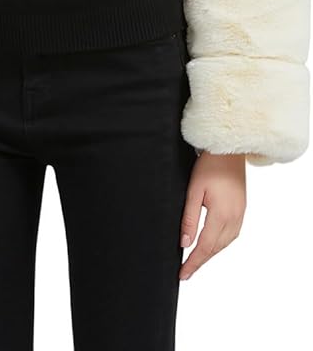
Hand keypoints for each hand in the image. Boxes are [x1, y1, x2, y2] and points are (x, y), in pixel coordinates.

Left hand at [179, 152, 246, 280]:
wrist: (229, 150)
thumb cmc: (209, 166)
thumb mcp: (194, 191)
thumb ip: (189, 218)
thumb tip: (184, 243)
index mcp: (221, 215)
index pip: (204, 247)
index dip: (193, 262)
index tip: (183, 275)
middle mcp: (234, 218)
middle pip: (215, 248)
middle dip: (200, 261)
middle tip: (186, 272)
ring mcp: (240, 215)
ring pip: (225, 244)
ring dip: (211, 254)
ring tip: (196, 261)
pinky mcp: (242, 210)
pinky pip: (231, 235)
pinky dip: (220, 244)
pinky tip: (212, 244)